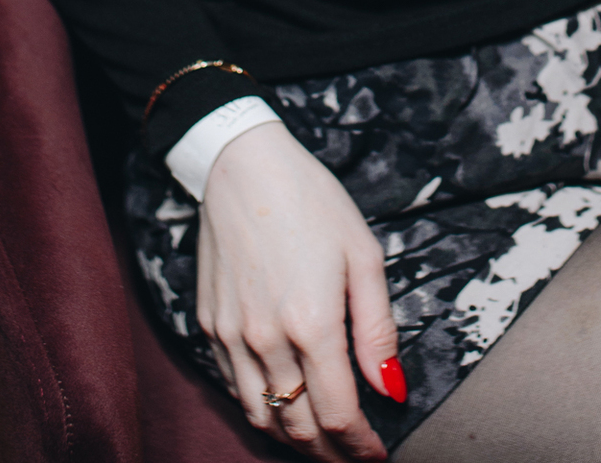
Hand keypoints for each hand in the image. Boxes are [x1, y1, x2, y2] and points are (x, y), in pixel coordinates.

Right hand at [197, 120, 399, 459]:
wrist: (244, 166)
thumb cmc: (311, 202)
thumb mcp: (363, 255)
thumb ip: (378, 330)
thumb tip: (390, 388)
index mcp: (312, 323)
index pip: (338, 415)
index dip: (361, 447)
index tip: (377, 455)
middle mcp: (267, 339)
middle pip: (299, 428)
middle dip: (331, 453)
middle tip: (353, 455)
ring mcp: (233, 335)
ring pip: (261, 417)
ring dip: (293, 439)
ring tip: (321, 439)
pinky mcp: (210, 325)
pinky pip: (233, 388)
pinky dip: (260, 408)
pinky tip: (282, 401)